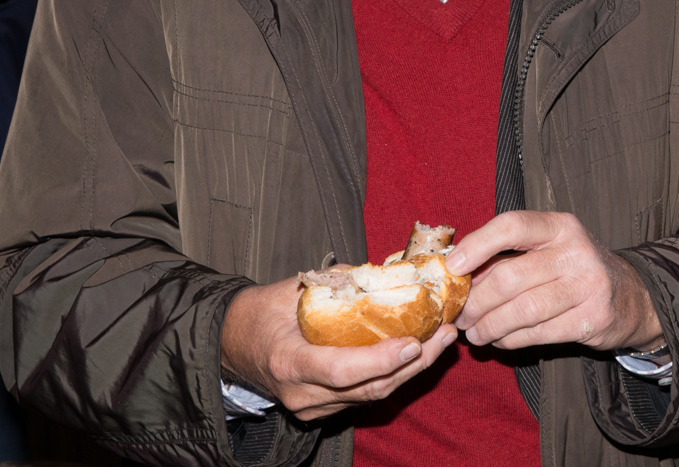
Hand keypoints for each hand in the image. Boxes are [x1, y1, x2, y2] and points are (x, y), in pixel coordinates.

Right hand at [219, 274, 455, 421]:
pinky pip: (366, 395)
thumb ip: (335, 280)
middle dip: (414, 364)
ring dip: (412, 370)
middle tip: (446, 334)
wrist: (232, 345)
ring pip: (373, 395)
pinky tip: (419, 352)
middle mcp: (302, 394)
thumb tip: (382, 268)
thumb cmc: (260, 314)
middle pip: (368, 388)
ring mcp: (312, 408)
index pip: (341, 370)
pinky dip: (395, 374)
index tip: (415, 342)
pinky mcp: (324, 410)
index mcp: (288, 362)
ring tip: (443, 339)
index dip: (381, 359)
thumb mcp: (289, 290)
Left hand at [447, 210, 661, 351]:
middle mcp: (576, 251)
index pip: (513, 225)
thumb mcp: (547, 250)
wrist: (630, 296)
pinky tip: (500, 340)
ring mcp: (587, 286)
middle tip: (460, 315)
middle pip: (511, 276)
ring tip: (474, 333)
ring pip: (522, 310)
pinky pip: (538, 333)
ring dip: (489, 326)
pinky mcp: (591, 319)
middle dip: (476, 301)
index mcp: (560, 226)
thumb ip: (506, 257)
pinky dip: (511, 340)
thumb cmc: (573, 269)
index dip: (477, 244)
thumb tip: (457, 273)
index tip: (452, 266)